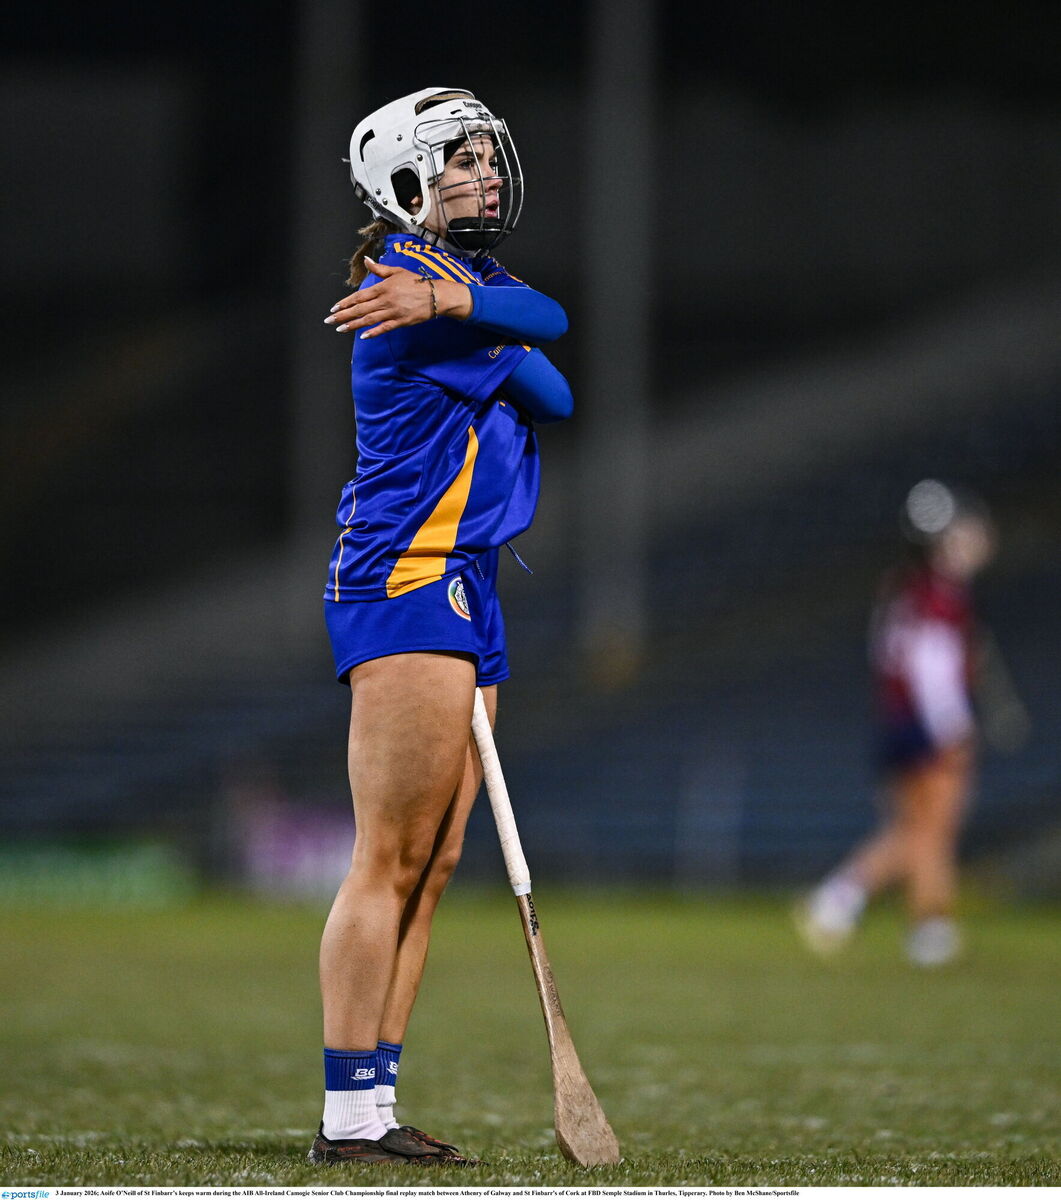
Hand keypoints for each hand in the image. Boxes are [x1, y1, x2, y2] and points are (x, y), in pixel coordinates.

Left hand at [324, 259, 470, 337]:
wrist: (435, 295)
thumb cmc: (416, 282)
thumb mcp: (397, 271)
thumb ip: (379, 269)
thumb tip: (366, 260)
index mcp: (382, 287)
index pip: (359, 296)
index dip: (345, 303)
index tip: (334, 308)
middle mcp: (385, 300)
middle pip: (360, 309)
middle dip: (343, 315)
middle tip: (330, 321)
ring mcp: (392, 312)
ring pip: (369, 319)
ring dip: (353, 325)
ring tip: (340, 329)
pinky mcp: (401, 322)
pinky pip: (384, 328)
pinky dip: (373, 332)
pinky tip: (363, 336)